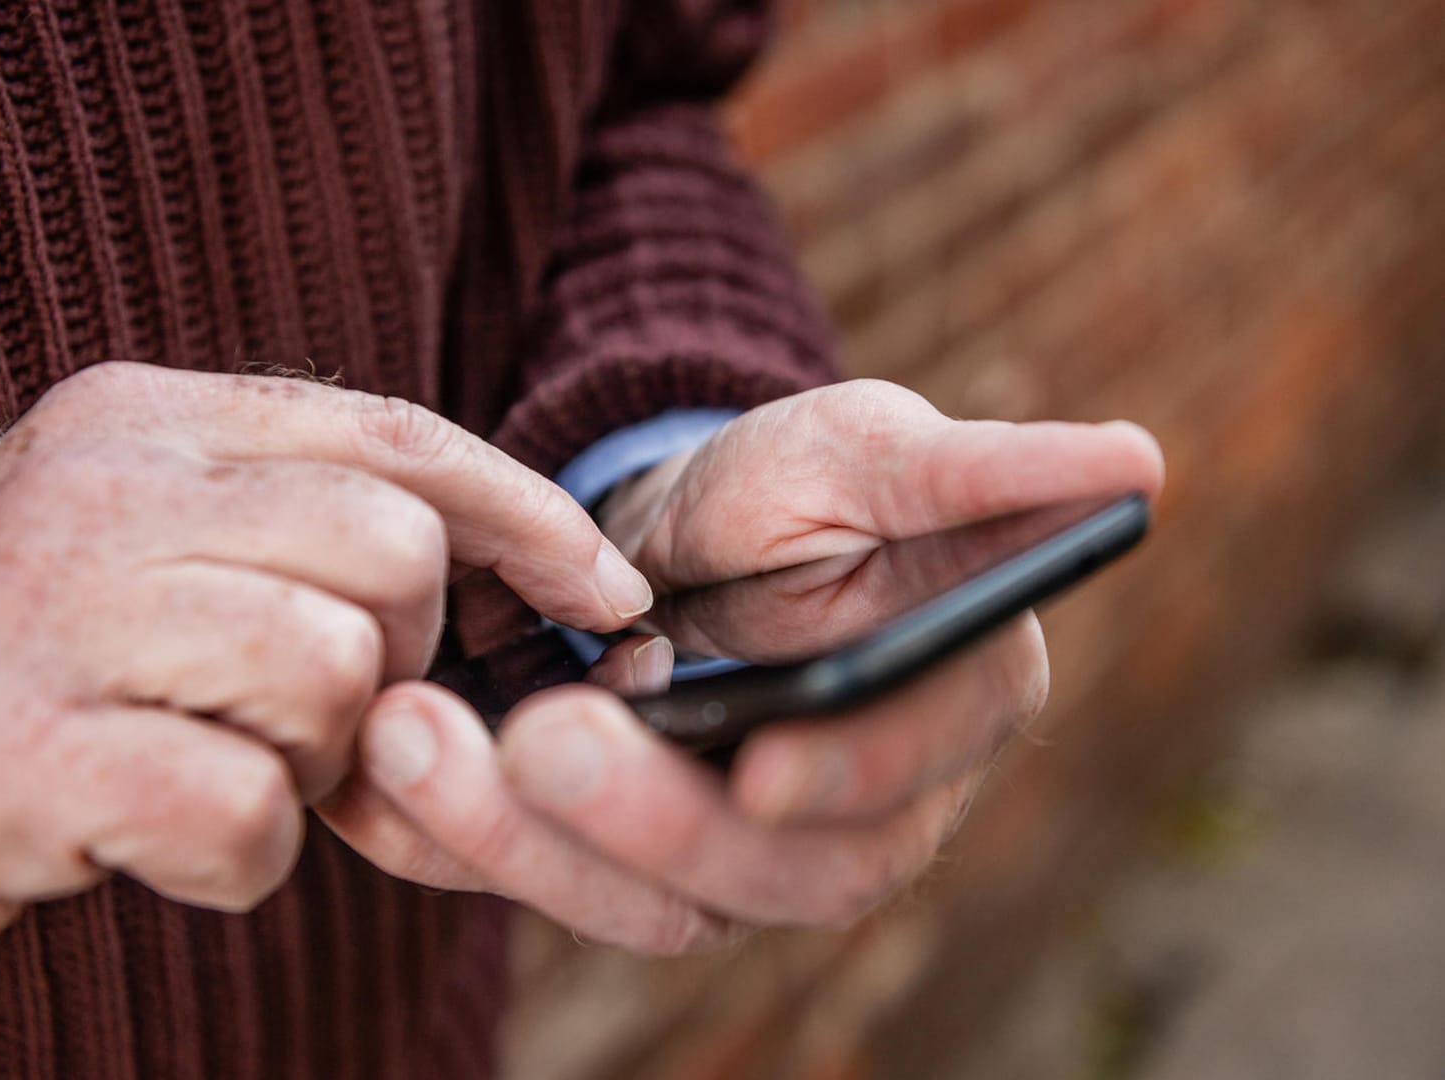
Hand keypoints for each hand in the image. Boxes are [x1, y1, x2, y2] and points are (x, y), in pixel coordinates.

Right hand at [0, 362, 650, 994]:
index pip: (393, 434)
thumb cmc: (20, 676)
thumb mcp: (150, 558)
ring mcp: (46, 612)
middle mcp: (98, 486)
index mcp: (142, 419)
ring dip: (310, 762)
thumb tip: (523, 580)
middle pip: (390, 552)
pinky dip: (240, 854)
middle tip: (309, 721)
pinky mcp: (10, 754)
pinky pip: (246, 805)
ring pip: (334, 674)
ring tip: (208, 769)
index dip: (526, 514)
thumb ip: (300, 540)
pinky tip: (153, 840)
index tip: (608, 591)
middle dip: (397, 661)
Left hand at [322, 380, 1162, 952]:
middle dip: (651, 819)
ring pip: (647, 901)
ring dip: (525, 840)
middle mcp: (853, 814)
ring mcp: (734, 853)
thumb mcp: (880, 450)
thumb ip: (986, 471)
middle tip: (543, 737)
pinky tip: (384, 780)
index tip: (765, 758)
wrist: (684, 531)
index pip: (912, 775)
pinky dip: (461, 841)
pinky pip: (549, 880)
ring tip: (415, 739)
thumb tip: (1138, 459)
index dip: (849, 778)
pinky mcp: (626, 861)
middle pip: (772, 872)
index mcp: (944, 714)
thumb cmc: (803, 486)